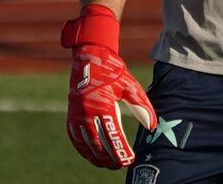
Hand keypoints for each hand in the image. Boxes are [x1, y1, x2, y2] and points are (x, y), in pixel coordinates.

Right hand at [61, 4, 156, 168]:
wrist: (89, 57)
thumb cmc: (112, 71)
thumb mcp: (130, 85)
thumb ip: (141, 105)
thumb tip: (152, 125)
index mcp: (102, 105)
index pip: (112, 136)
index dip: (121, 151)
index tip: (131, 159)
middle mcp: (87, 113)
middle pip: (98, 145)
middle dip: (110, 159)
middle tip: (121, 165)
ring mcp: (76, 116)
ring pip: (86, 145)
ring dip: (97, 158)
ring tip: (110, 164)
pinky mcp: (71, 116)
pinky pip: (76, 139)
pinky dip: (84, 150)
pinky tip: (93, 156)